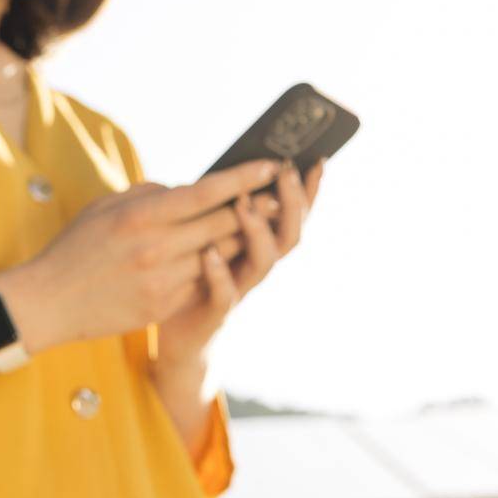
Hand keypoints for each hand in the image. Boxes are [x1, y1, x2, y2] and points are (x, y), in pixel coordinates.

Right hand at [0, 159, 284, 353]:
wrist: (48, 304)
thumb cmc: (76, 249)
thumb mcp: (106, 208)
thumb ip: (150, 194)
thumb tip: (189, 189)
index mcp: (141, 215)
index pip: (207, 192)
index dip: (244, 178)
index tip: (270, 166)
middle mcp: (156, 248)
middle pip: (224, 223)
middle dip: (255, 208)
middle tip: (277, 196)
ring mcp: (162, 281)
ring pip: (219, 255)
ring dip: (238, 239)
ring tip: (253, 224)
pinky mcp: (162, 306)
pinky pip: (201, 282)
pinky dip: (211, 268)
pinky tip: (215, 258)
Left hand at [156, 159, 324, 369]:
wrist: (179, 337)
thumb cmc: (192, 277)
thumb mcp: (209, 235)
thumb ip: (222, 210)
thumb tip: (230, 170)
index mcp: (260, 245)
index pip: (295, 214)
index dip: (309, 191)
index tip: (317, 160)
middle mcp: (257, 266)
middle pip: (289, 234)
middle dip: (292, 202)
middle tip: (286, 170)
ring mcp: (240, 289)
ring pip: (264, 261)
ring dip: (257, 231)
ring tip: (243, 203)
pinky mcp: (216, 312)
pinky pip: (224, 294)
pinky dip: (218, 273)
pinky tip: (207, 252)